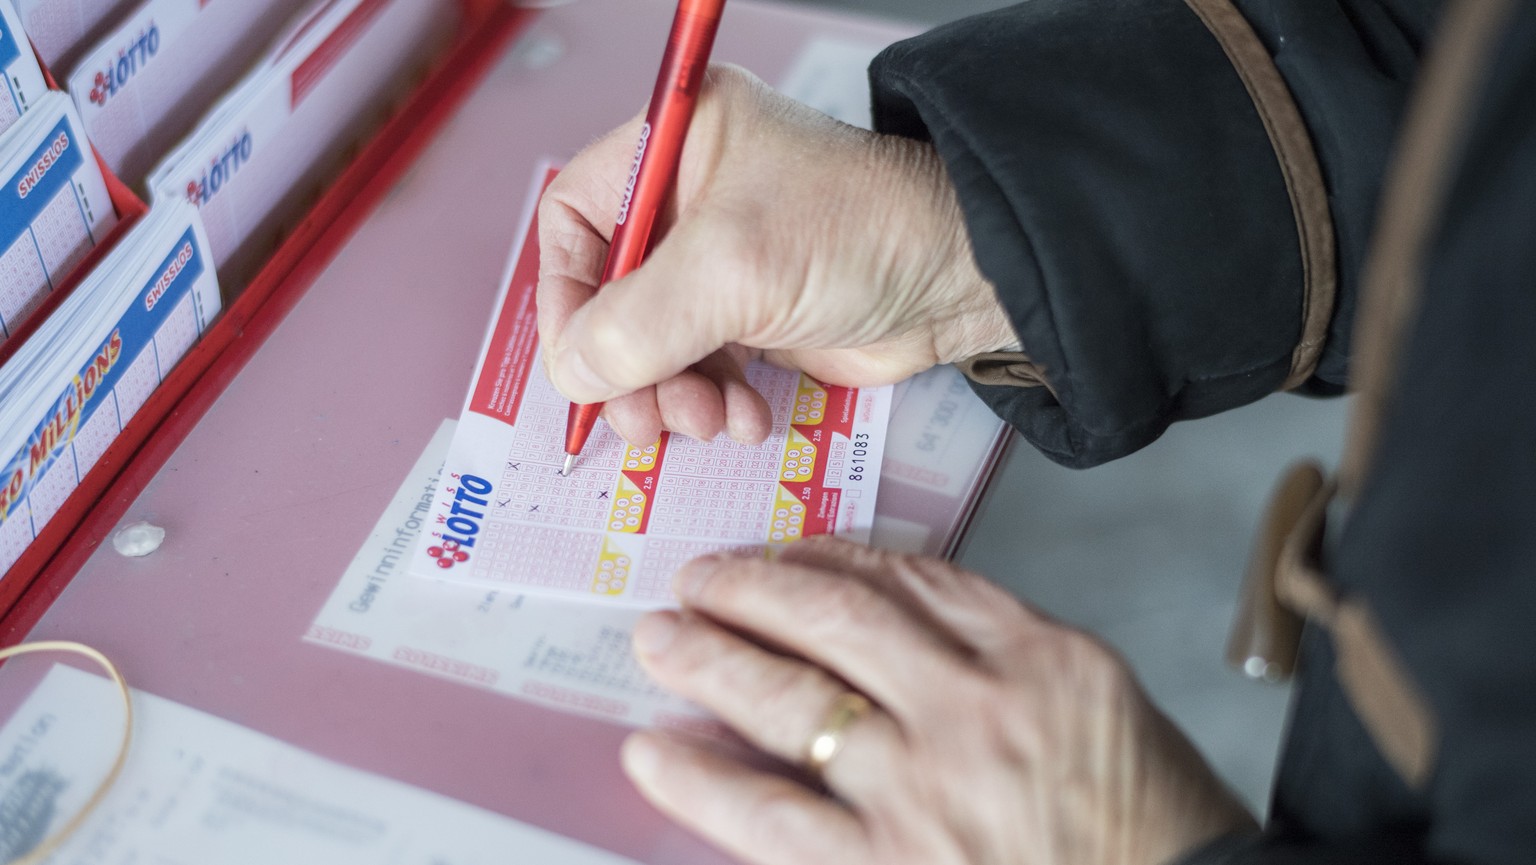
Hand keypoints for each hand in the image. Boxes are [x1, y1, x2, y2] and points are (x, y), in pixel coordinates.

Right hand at [537, 65, 1017, 446]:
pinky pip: (701, 370)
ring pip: (653, 344)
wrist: (962, 278)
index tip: (579, 357)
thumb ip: (636, 324)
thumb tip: (573, 372)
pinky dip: (714, 403)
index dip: (566, 292)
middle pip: (610, 296)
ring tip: (705, 418)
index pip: (576, 217)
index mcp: (676, 145)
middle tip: (642, 417)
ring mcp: (724, 263)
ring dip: (671, 395)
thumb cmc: (861, 231)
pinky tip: (745, 417)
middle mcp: (692, 199)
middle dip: (625, 364)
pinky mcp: (756, 317)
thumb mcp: (730, 270)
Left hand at [623, 537, 1256, 864]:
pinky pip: (769, 815)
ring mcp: (926, 795)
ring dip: (709, 663)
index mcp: (1037, 658)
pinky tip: (656, 755)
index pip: (908, 579)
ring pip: (788, 703)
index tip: (781, 553)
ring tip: (660, 640)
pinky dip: (701, 781)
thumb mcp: (1097, 700)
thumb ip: (995, 646)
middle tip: (696, 581)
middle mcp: (976, 712)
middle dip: (748, 592)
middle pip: (833, 623)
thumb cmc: (1149, 825)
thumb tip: (882, 612)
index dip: (825, 556)